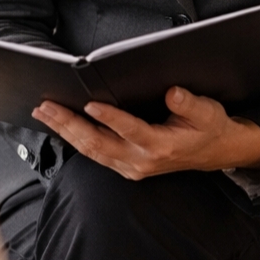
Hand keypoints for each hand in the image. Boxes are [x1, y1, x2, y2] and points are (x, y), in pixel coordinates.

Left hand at [31, 86, 259, 179]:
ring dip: (66, 131)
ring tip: (44, 112)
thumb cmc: (209, 127)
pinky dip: (75, 139)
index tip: (90, 102)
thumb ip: (189, 103)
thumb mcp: (207, 112)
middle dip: (69, 124)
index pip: (130, 130)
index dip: (110, 117)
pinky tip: (62, 126)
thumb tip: (172, 93)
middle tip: (47, 106)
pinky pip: (96, 154)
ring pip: (91, 151)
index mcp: (160, 145)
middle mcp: (141, 160)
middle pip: (98, 144)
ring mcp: (132, 166)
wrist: (214, 152)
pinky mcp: (126, 166)